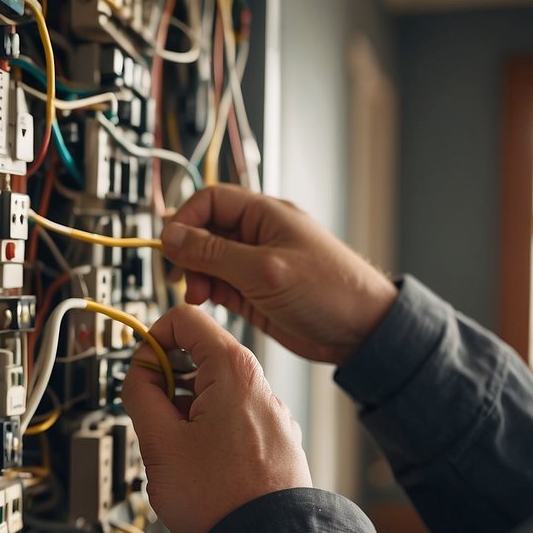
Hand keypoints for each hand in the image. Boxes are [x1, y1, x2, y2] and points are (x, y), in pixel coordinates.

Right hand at [121, 305, 310, 532]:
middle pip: (203, 356)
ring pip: (218, 392)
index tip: (139, 369)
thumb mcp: (158, 441)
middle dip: (169, 381)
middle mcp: (261, 387)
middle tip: (152, 415)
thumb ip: (141, 394)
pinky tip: (201, 466)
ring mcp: (274, 417)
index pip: (186, 319)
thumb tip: (139, 376)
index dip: (152, 337)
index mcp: (234, 372)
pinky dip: (212, 430)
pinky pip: (237, 420)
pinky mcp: (279, 444)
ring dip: (188, 409)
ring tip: (176, 450)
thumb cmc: (218, 499)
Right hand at [162, 187, 397, 364]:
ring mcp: (257, 265)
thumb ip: (214, 252)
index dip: (185, 219)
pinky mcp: (256, 292)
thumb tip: (173, 236)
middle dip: (189, 254)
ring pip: (209, 261)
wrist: (363, 332)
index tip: (170, 245)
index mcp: (266, 215)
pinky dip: (209, 294)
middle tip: (186, 278)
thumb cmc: (333, 291)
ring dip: (197, 277)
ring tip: (200, 296)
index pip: (211, 200)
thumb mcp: (265, 269)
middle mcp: (259, 236)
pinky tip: (210, 304)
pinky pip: (220, 285)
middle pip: (205, 231)